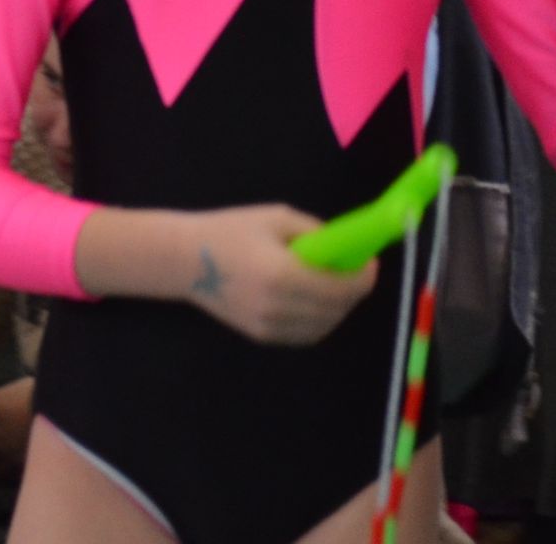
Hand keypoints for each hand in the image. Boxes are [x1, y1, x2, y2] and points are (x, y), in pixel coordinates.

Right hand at [182, 204, 377, 345]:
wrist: (185, 260)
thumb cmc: (231, 231)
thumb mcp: (277, 218)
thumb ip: (314, 233)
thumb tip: (345, 247)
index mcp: (282, 274)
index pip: (340, 288)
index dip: (363, 277)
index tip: (370, 262)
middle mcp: (278, 307)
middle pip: (336, 309)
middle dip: (354, 291)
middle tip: (358, 271)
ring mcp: (269, 327)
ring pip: (324, 326)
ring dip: (339, 307)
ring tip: (337, 283)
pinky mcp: (261, 336)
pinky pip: (305, 334)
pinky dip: (321, 320)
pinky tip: (318, 299)